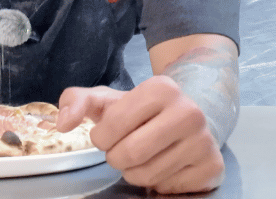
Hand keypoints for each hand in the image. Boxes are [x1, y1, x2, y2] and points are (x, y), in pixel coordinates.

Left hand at [58, 78, 224, 193]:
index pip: (111, 126)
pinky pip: (168, 188)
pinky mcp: (213, 167)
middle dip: (116, 157)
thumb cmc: (139, 111)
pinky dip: (157, 182)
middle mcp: (189, 112)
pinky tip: (163, 165)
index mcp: (161, 88)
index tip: (107, 133)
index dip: (101, 137)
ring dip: (134, 172)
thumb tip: (62, 123)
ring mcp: (205, 141)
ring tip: (142, 157)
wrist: (185, 120)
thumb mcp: (106, 100)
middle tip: (122, 150)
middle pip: (129, 154)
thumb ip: (76, 102)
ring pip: (148, 175)